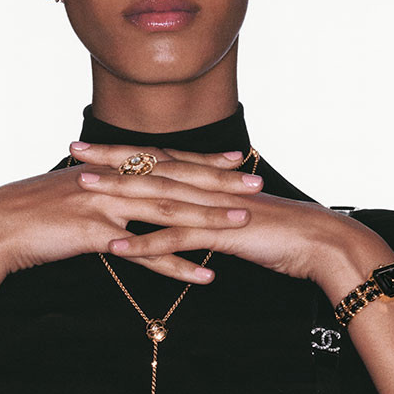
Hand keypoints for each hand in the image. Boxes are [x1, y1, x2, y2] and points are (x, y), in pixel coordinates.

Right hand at [0, 141, 263, 284]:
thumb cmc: (28, 213)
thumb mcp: (70, 192)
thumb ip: (100, 190)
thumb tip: (119, 193)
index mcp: (110, 169)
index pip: (165, 160)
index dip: (203, 160)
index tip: (236, 160)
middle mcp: (113, 180)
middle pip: (176, 179)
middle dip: (220, 182)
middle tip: (257, 185)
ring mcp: (105, 204)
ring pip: (168, 210)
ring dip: (208, 217)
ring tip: (244, 223)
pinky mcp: (95, 234)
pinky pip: (144, 252)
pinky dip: (176, 264)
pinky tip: (204, 274)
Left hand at [73, 141, 393, 297]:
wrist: (319, 241)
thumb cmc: (280, 232)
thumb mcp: (237, 218)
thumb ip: (210, 214)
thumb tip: (190, 218)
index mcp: (208, 181)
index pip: (159, 160)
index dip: (125, 152)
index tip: (94, 146)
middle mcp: (207, 186)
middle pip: (151, 168)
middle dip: (110, 159)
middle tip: (74, 151)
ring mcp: (212, 208)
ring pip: (157, 196)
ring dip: (118, 193)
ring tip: (82, 189)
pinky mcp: (221, 233)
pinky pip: (177, 239)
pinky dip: (145, 244)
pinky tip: (117, 247)